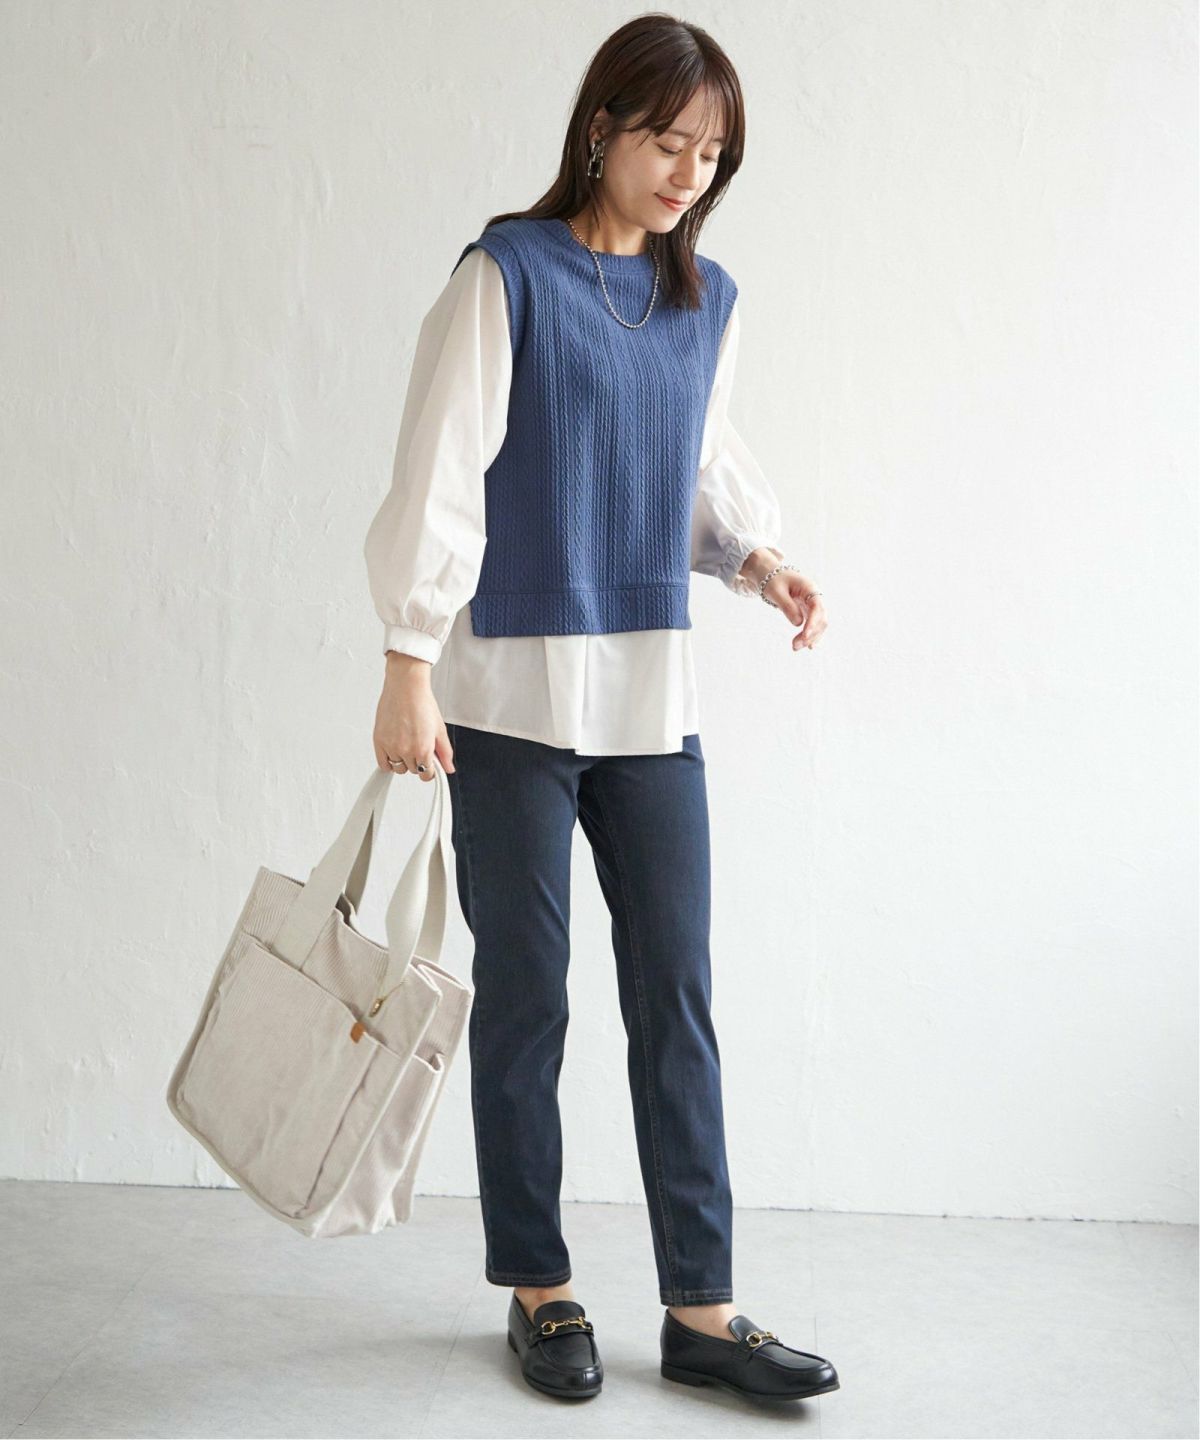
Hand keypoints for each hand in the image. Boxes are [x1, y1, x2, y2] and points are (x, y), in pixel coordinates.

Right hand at [373, 653, 456, 778]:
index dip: (429, 770)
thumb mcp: (440, 729)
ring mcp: (391, 747)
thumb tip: (449, 768)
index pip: (426, 775)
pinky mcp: (379, 741)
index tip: (429, 764)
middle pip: (412, 771)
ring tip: (407, 744)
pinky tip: (394, 752)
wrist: (406, 687)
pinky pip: (383, 764)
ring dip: (403, 761)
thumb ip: (445, 752)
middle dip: (417, 762)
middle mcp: (406, 750)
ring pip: (398, 768)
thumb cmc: (422, 703)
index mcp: (423, 749)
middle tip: (418, 745)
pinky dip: (388, 761)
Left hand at [741, 549, 826, 651]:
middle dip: (811, 633)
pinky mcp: (807, 610)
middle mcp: (814, 596)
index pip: (817, 607)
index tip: (805, 636)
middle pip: (821, 618)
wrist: (769, 573)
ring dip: (810, 637)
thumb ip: (787, 606)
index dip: (813, 623)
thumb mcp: (776, 592)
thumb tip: (799, 623)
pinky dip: (811, 634)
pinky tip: (808, 646)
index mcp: (809, 588)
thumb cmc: (772, 580)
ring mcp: (812, 604)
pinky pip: (813, 624)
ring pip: (819, 623)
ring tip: (795, 647)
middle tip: (795, 645)